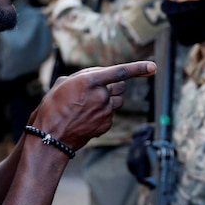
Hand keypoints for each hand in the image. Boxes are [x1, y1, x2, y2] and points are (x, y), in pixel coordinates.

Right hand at [33, 61, 155, 150]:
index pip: (120, 72)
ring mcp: (105, 111)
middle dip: (113, 85)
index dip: (139, 68)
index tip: (153, 67)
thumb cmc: (52, 108)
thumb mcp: (63, 84)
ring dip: (107, 99)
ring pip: (117, 100)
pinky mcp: (106, 124)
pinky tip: (86, 117)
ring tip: (87, 106)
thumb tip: (98, 76)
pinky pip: (110, 113)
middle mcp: (101, 96)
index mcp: (90, 82)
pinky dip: (102, 113)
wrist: (51, 137)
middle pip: (120, 85)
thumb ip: (84, 77)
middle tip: (96, 89)